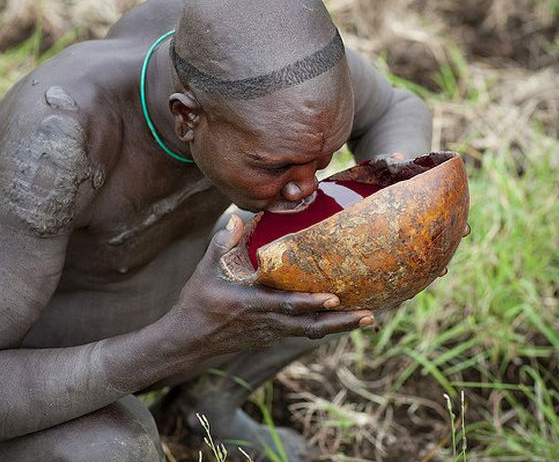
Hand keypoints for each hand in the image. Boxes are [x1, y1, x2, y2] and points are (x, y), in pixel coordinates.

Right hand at [170, 215, 374, 355]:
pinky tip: (342, 319)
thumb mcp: (205, 270)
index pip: (287, 306)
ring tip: (368, 317)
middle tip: (369, 315)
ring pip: (311, 331)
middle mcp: (267, 322)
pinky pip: (302, 331)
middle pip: (311, 326)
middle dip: (341, 322)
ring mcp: (272, 332)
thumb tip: (237, 218)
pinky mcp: (272, 335)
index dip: (311, 303)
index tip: (335, 298)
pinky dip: (324, 326)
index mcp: (252, 305)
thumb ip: (222, 244)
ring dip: (339, 326)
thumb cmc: (198, 302)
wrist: (188, 339)